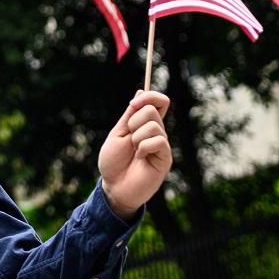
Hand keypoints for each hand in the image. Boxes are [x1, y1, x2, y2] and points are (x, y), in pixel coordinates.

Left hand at [98, 91, 171, 221]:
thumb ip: (130, 115)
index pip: (159, 102)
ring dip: (137, 137)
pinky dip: (144, 147)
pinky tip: (140, 158)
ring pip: (154, 125)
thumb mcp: (118, 134)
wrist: (113, 188)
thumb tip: (141, 91)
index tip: (133, 103)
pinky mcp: (165, 158)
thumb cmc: (113, 163)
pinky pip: (159, 141)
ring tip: (133, 151)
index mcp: (145, 125)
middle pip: (153, 109)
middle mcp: (156, 132)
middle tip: (129, 138)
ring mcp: (161, 145)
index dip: (149, 96)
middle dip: (135, 121)